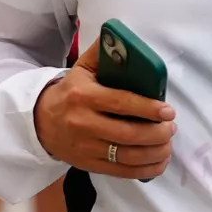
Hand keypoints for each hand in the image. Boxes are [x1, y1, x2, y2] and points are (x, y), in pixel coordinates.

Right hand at [34, 37, 176, 179]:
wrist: (40, 122)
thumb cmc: (70, 92)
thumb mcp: (81, 69)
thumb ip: (103, 53)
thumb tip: (125, 39)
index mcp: (84, 96)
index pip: (121, 103)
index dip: (148, 109)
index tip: (168, 111)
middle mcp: (83, 123)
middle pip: (128, 134)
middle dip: (157, 133)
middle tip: (171, 128)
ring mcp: (86, 147)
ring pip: (128, 156)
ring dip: (155, 152)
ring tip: (168, 144)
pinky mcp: (89, 165)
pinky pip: (122, 172)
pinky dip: (146, 169)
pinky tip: (159, 161)